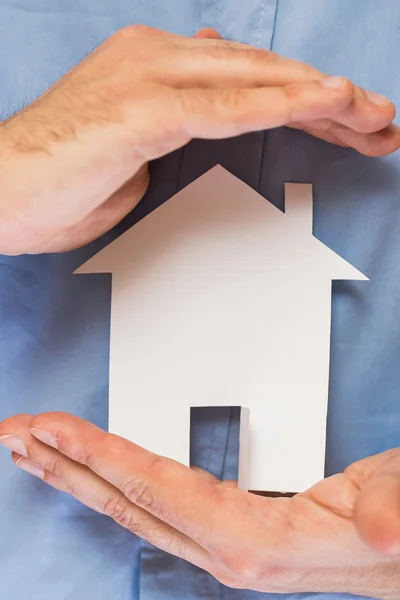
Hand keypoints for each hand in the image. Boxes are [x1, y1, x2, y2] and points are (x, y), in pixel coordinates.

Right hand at [0, 25, 397, 253]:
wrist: (1, 192)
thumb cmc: (61, 178)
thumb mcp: (136, 143)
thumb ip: (179, 116)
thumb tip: (213, 97)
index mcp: (156, 66)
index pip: (250, 77)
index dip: (307, 98)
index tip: (351, 125)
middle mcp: (156, 57)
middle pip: (263, 72)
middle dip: (330, 98)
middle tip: (382, 120)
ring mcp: (148, 77)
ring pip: (254, 80)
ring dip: (320, 99)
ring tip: (373, 115)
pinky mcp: (140, 110)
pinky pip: (223, 107)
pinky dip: (277, 105)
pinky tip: (323, 105)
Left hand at [1, 412, 398, 597]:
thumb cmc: (392, 524)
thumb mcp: (396, 509)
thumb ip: (387, 517)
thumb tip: (381, 529)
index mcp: (250, 540)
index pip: (151, 489)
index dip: (97, 454)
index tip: (49, 427)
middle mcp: (222, 547)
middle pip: (123, 501)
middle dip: (65, 463)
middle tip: (16, 432)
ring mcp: (218, 542)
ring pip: (129, 505)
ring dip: (79, 471)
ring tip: (36, 447)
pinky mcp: (222, 530)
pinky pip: (150, 502)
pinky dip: (113, 478)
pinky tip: (97, 468)